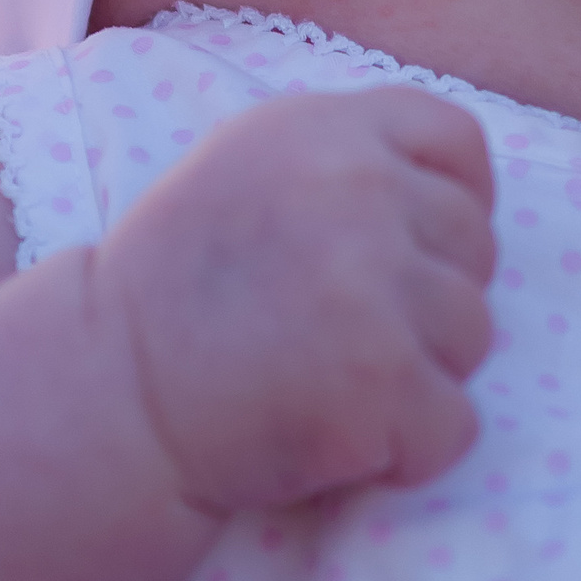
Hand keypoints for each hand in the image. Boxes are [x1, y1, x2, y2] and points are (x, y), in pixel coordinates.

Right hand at [92, 87, 496, 516]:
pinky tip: (336, 438)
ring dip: (419, 375)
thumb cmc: (177, 296)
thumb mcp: (249, 173)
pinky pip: (456, 424)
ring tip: (325, 383)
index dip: (459, 201)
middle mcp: (356, 190)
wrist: (106, 399)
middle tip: (337, 336)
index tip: (417, 253)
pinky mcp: (382, 378)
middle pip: (474, 246)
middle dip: (428, 300)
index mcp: (322, 130)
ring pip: (473, 335)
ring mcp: (372, 284)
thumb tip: (466, 193)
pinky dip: (408, 450)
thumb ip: (348, 162)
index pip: (458, 140)